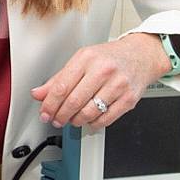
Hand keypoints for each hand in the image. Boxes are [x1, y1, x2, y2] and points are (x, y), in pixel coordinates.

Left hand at [31, 33, 169, 129]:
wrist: (141, 56)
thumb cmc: (109, 58)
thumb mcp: (81, 60)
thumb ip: (58, 79)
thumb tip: (38, 94)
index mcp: (86, 59)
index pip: (61, 87)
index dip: (49, 104)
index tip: (44, 113)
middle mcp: (102, 71)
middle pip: (74, 101)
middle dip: (61, 115)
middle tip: (56, 120)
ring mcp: (118, 85)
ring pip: (89, 112)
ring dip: (76, 121)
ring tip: (72, 119)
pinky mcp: (129, 99)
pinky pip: (106, 119)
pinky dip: (93, 123)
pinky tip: (89, 120)